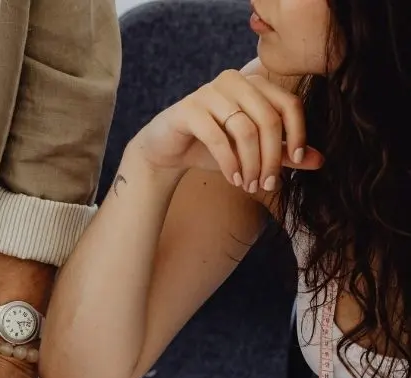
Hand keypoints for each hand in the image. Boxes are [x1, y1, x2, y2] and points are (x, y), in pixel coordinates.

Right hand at [135, 69, 322, 191]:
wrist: (168, 150)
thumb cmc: (214, 148)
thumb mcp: (253, 152)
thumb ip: (283, 153)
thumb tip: (319, 160)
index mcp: (255, 84)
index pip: (289, 104)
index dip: (297, 134)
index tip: (295, 162)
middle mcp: (234, 81)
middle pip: (268, 119)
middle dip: (271, 158)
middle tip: (266, 185)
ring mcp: (210, 92)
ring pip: (245, 129)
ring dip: (251, 164)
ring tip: (248, 186)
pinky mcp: (189, 109)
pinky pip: (218, 137)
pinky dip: (229, 163)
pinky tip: (232, 179)